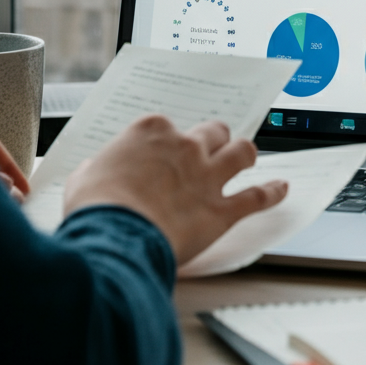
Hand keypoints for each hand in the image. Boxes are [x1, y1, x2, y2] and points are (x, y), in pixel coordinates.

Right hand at [63, 116, 288, 264]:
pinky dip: (272, 192)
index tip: (167, 151)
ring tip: (248, 157)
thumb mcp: (84, 178)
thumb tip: (96, 172)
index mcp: (151, 132)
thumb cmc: (96, 209)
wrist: (116, 238)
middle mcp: (185, 147)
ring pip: (242, 153)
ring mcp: (207, 176)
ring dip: (245, 154)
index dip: (170, 142)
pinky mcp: (221, 209)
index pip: (169, 126)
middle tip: (213, 148)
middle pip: (212, 132)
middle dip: (214, 140)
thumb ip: (97, 169)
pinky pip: (257, 197)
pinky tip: (281, 189)